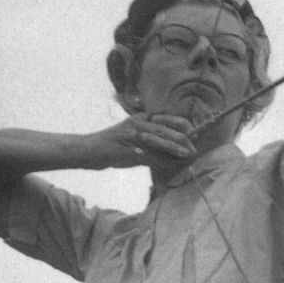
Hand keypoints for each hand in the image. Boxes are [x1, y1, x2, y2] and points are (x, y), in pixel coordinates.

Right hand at [84, 112, 198, 170]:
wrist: (89, 150)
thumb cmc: (114, 146)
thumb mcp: (133, 137)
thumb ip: (152, 140)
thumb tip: (176, 149)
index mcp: (139, 119)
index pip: (164, 117)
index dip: (180, 123)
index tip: (194, 130)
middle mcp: (136, 124)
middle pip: (163, 128)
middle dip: (181, 138)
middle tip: (194, 147)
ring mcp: (131, 136)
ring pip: (156, 140)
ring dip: (173, 147)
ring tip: (186, 153)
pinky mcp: (127, 150)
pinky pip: (147, 156)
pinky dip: (160, 161)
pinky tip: (170, 165)